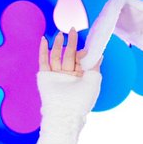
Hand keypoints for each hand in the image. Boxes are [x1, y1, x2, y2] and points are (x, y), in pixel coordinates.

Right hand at [34, 27, 102, 143]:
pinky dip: (43, 50)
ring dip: (58, 45)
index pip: (80, 60)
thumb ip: (95, 66)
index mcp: (79, 78)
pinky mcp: (45, 77)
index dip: (83, 52)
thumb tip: (99, 54)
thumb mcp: (94, 81)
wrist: (64, 113)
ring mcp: (56, 76)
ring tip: (60, 34)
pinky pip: (43, 61)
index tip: (86, 46)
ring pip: (57, 56)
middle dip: (71, 43)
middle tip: (72, 30)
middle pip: (69, 55)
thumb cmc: (81, 100)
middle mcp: (68, 76)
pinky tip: (44, 40)